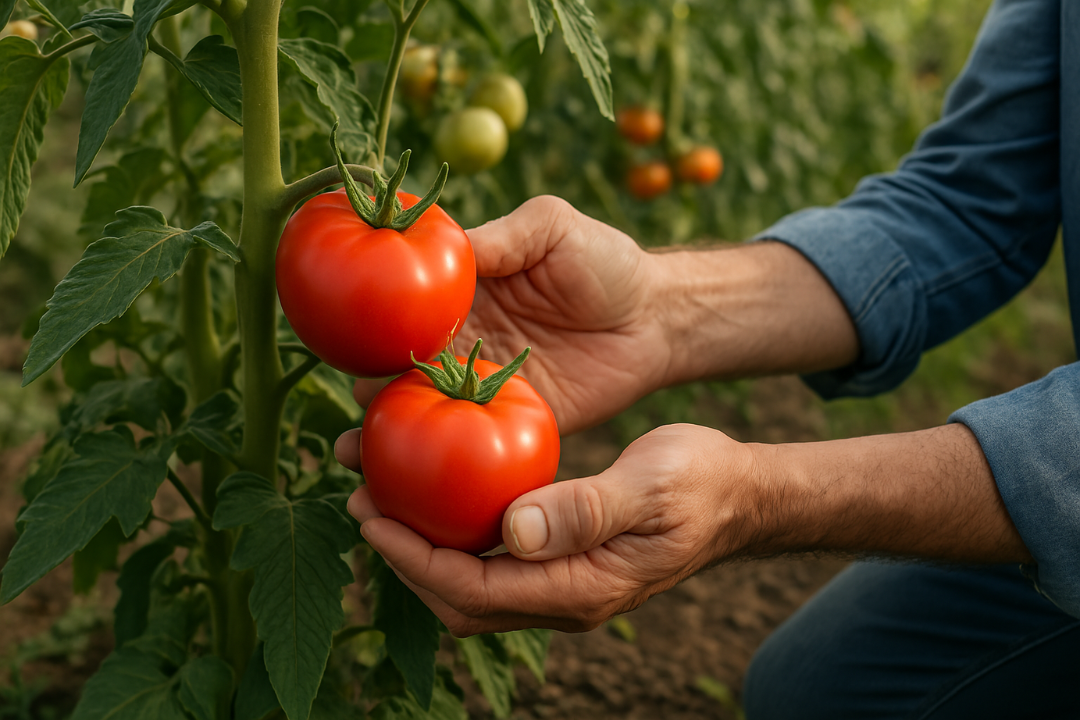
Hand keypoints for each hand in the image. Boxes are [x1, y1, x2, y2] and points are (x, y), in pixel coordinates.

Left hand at [337, 423, 758, 635]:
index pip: (475, 591)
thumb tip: (513, 531)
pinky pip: (494, 566)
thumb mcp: (651, 487)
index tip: (372, 516)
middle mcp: (566, 601)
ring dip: (424, 552)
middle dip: (404, 560)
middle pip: (461, 602)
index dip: (415, 560)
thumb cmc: (700, 483)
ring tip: (385, 499)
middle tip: (363, 502)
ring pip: (473, 589)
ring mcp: (565, 588)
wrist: (738, 497)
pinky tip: (440, 497)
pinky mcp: (565, 565)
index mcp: (582, 589)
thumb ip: (586, 511)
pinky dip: (456, 539)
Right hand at [353, 196, 669, 434]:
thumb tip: (444, 243)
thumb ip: (502, 237)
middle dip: (369, 397)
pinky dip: (447, 465)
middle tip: (343, 425)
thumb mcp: (552, 229)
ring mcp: (490, 387)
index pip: (407, 314)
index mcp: (464, 295)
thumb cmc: (606, 261)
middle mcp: (466, 343)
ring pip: (431, 414)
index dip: (374, 332)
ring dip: (391, 437)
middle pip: (405, 372)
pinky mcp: (520, 421)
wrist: (658, 317)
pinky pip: (479, 444)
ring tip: (355, 459)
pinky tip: (417, 485)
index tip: (342, 350)